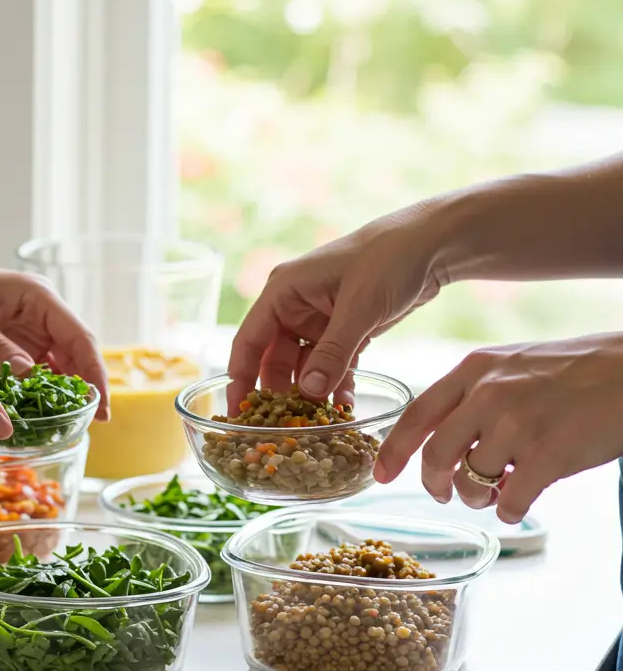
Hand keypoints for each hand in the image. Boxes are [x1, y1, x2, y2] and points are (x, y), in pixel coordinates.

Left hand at [0, 247, 109, 419]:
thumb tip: (30, 377)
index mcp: (36, 295)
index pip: (79, 337)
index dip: (94, 374)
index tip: (100, 407)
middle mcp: (39, 310)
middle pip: (75, 352)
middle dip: (84, 387)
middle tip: (88, 424)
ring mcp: (28, 326)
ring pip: (58, 363)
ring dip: (63, 391)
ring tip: (68, 424)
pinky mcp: (13, 341)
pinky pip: (35, 368)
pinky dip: (39, 390)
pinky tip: (39, 412)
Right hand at [227, 202, 450, 410]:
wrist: (432, 243)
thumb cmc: (389, 258)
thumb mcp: (359, 307)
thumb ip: (333, 351)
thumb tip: (309, 391)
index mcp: (283, 292)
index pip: (249, 341)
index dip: (240, 378)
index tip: (237, 412)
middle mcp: (295, 307)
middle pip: (275, 359)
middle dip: (279, 393)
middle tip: (280, 428)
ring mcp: (320, 320)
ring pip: (305, 367)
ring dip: (311, 394)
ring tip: (315, 424)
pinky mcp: (345, 331)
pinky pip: (333, 365)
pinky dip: (338, 386)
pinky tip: (344, 409)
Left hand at [375, 334, 622, 522]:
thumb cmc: (576, 370)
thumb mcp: (512, 364)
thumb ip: (474, 394)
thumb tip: (442, 442)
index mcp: (474, 370)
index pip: (416, 415)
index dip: (393, 451)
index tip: (381, 475)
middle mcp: (488, 395)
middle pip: (436, 456)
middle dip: (435, 483)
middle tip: (446, 493)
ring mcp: (517, 424)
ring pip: (472, 481)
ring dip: (478, 497)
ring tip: (497, 491)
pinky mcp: (548, 453)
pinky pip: (510, 501)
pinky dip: (510, 511)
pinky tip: (519, 503)